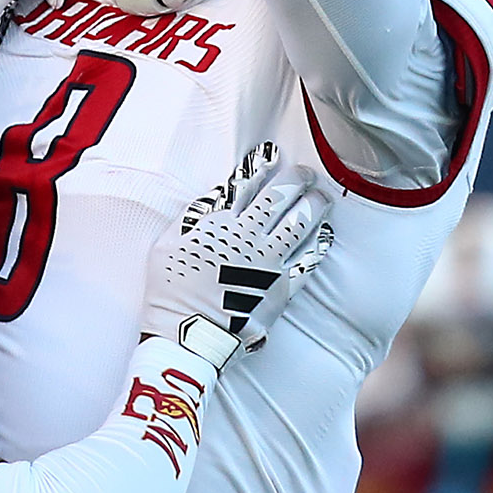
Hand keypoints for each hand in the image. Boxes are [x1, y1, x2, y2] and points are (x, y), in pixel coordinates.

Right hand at [144, 143, 334, 368]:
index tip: (272, 157)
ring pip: (300, 225)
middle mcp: (249, 239)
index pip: (247, 187)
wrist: (189, 335)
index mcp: (220, 225)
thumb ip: (191, 219)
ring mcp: (269, 263)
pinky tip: (324, 235)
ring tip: (322, 198)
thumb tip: (212, 200)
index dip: (262, 168)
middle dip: (296, 181)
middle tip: (306, 174)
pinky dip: (318, 245)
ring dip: (314, 207)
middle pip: (280, 199)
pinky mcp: (282, 288)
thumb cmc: (170, 292)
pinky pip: (308, 261)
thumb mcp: (167, 246)